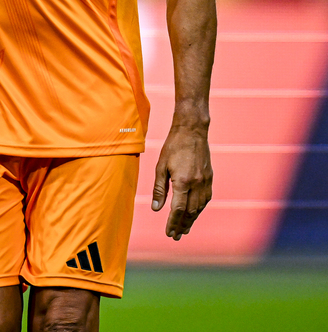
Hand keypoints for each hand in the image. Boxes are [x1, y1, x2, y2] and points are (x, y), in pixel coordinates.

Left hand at [151, 124, 212, 239]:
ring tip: (184, 229)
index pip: (178, 209)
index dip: (173, 223)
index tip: (169, 233)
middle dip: (182, 226)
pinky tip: (194, 213)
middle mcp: (196, 184)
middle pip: (189, 212)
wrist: (192, 131)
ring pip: (199, 208)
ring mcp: (205, 182)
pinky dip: (199, 209)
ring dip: (191, 220)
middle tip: (176, 236)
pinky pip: (205, 199)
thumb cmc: (173, 146)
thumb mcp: (161, 166)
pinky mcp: (209, 178)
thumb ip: (159, 188)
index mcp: (183, 181)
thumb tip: (156, 208)